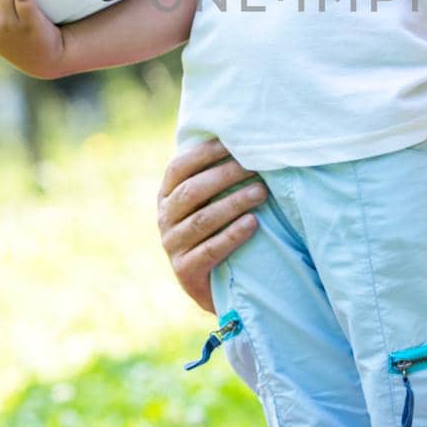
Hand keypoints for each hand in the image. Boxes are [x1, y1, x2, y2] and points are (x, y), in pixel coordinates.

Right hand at [157, 139, 266, 312]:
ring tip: (262, 192)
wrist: (217, 288)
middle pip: (192, 191)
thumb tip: (241, 138)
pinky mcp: (185, 271)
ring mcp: (172, 246)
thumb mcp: (209, 202)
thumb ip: (213, 178)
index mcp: (166, 197)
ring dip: (234, 203)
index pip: (179, 168)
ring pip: (202, 219)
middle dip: (225, 175)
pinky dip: (232, 235)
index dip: (204, 153)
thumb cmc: (218, 232)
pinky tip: (253, 223)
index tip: (234, 142)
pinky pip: (210, 250)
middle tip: (255, 167)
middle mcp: (164, 219)